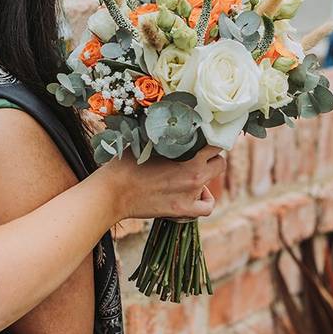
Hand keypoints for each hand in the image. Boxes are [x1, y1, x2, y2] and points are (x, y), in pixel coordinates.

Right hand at [102, 145, 225, 219]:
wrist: (112, 192)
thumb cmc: (124, 164)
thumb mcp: (144, 141)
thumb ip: (163, 137)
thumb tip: (167, 124)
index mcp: (187, 153)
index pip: (215, 142)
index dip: (211, 139)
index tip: (204, 140)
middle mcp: (194, 173)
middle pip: (219, 162)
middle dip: (211, 158)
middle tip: (197, 157)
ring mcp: (191, 193)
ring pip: (214, 182)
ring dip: (205, 176)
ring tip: (189, 176)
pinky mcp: (183, 209)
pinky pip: (208, 207)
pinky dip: (206, 200)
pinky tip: (196, 196)